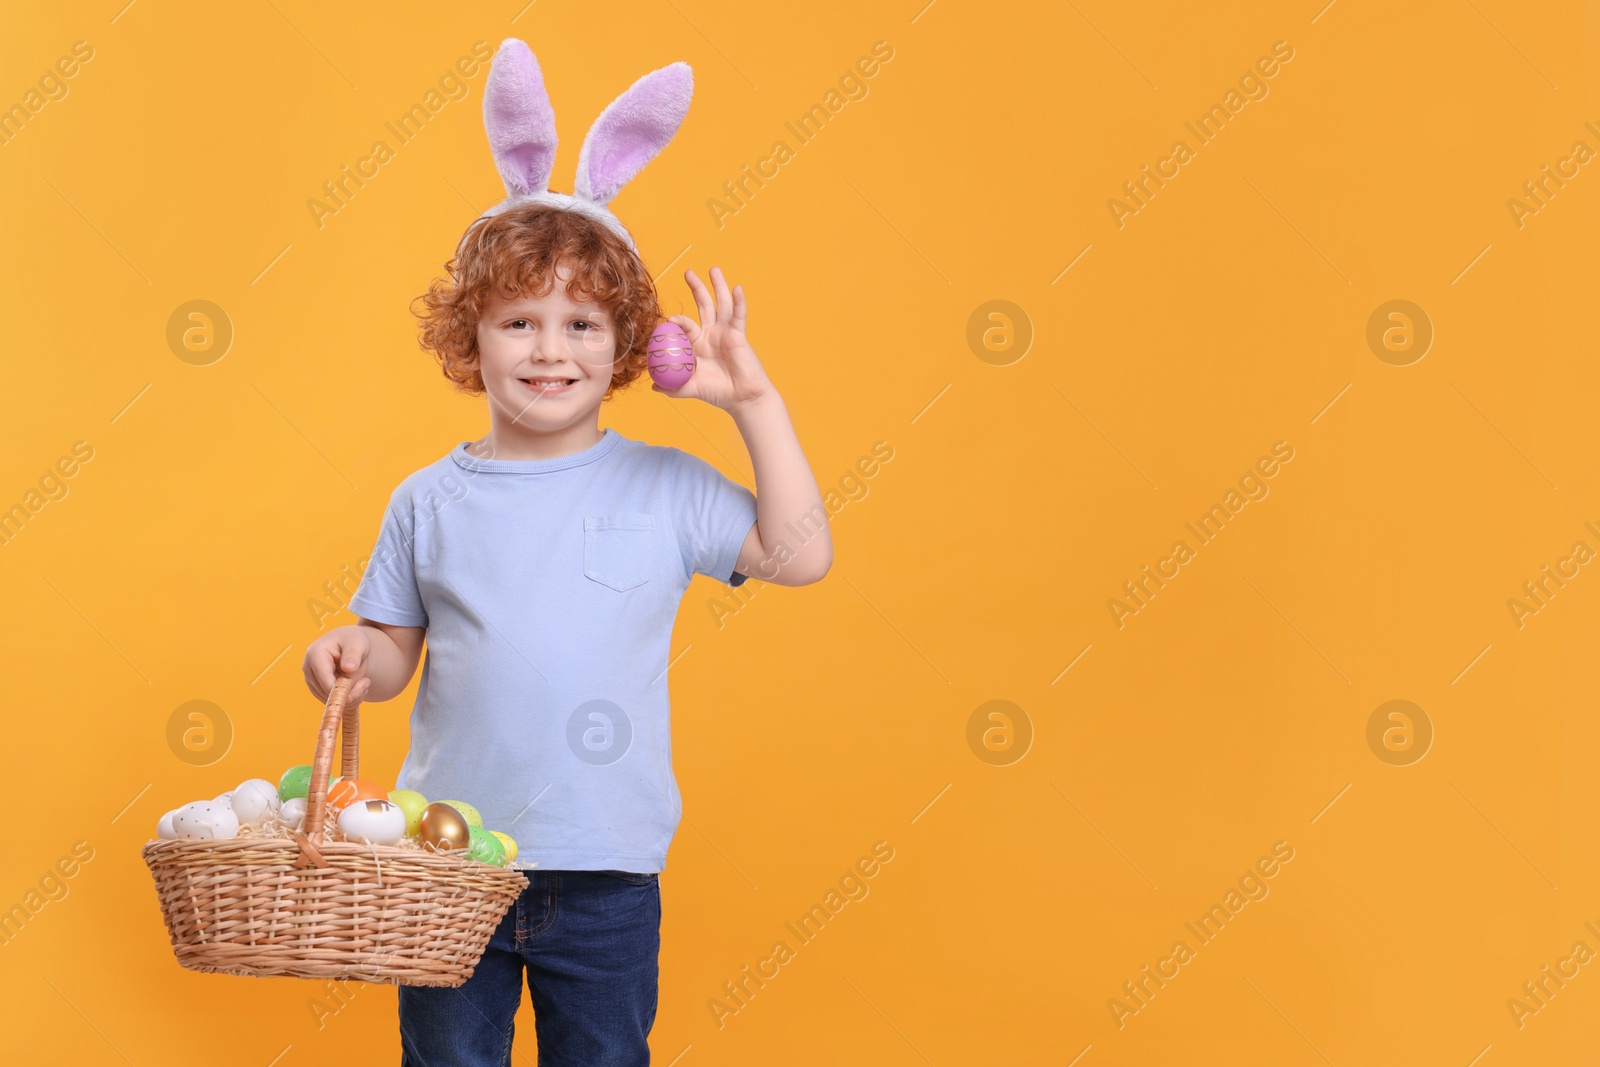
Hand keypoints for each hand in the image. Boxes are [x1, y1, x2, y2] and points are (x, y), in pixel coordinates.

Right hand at [302, 626, 372, 705]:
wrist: (348, 644)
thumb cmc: (352, 641)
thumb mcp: (356, 642)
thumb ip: (353, 654)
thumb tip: (349, 668)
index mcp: (315, 654)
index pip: (325, 679)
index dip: (342, 689)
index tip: (363, 686)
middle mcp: (309, 669)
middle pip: (327, 693)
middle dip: (351, 692)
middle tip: (367, 682)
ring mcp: (311, 681)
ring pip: (331, 700)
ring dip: (351, 696)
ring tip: (364, 682)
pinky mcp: (317, 689)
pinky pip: (333, 702)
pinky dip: (348, 699)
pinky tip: (357, 687)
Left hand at [656, 266, 774, 413]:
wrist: (741, 399)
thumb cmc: (718, 393)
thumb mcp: (690, 388)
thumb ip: (672, 387)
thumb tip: (653, 386)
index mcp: (698, 344)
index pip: (684, 325)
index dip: (676, 321)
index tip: (668, 319)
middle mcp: (711, 334)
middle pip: (704, 305)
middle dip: (697, 288)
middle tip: (688, 272)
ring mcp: (726, 332)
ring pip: (721, 304)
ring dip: (718, 286)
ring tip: (714, 269)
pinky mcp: (739, 335)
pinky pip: (739, 316)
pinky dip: (739, 302)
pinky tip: (737, 288)